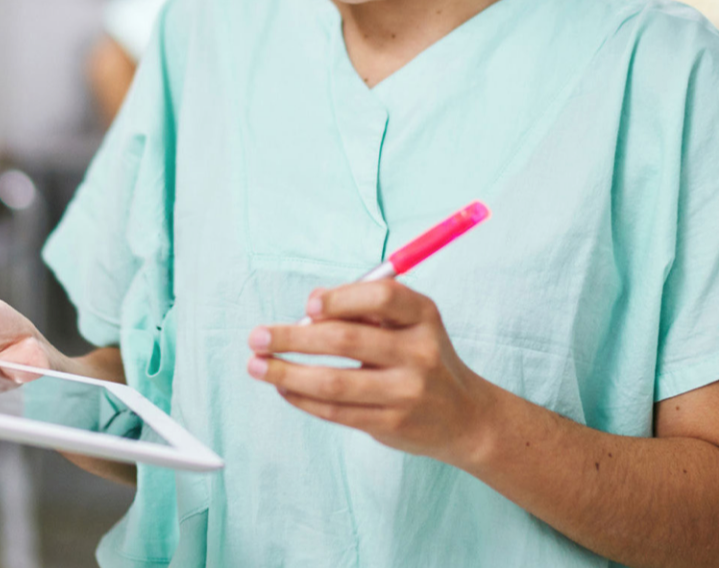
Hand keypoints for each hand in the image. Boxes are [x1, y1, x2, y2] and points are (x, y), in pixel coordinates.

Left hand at [246, 280, 497, 466]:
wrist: (465, 416)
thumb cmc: (420, 356)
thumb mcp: (409, 323)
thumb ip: (363, 308)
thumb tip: (308, 308)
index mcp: (423, 316)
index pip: (382, 298)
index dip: (340, 298)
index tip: (307, 306)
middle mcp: (419, 352)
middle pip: (345, 340)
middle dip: (292, 338)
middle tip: (257, 336)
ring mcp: (406, 392)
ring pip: (333, 382)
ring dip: (286, 374)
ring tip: (255, 366)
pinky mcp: (390, 423)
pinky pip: (335, 410)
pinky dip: (301, 398)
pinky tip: (282, 388)